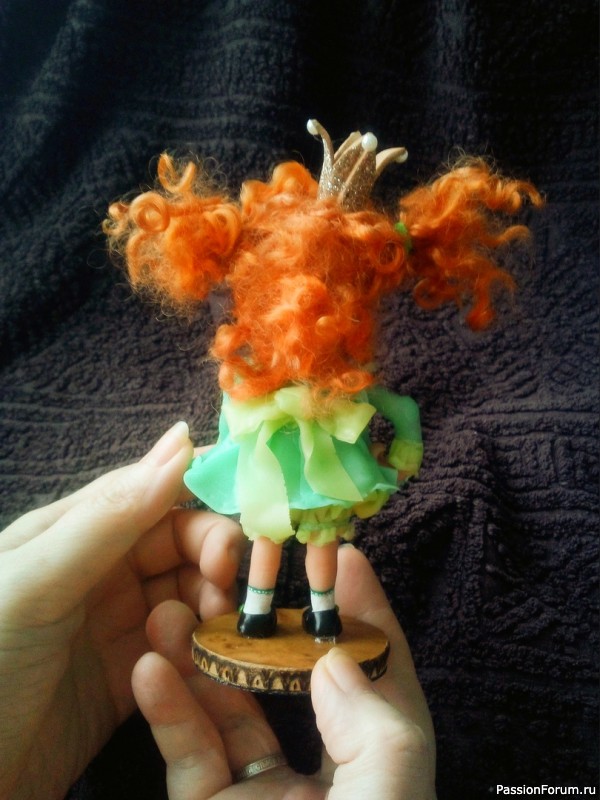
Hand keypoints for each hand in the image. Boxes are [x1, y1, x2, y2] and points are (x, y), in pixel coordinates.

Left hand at [0, 422, 244, 799]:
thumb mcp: (39, 578)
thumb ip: (111, 516)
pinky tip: (205, 665)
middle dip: (213, 557)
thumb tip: (183, 441)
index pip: (151, 494)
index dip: (199, 498)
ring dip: (211, 606)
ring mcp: (120, 623)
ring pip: (190, 595)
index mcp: (74, 531)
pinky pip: (186, 650)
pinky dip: (204, 652)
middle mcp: (102, 570)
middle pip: (180, 545)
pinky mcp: (135, 675)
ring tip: (212, 629)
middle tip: (227, 586)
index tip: (241, 517)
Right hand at [132, 545, 435, 798]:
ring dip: (201, 657)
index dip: (366, 613)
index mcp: (381, 766)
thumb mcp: (391, 792)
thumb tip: (333, 661)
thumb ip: (374, 722)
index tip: (345, 557)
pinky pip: (187, 757)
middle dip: (266, 623)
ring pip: (230, 710)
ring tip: (175, 607)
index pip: (379, 675)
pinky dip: (168, 712)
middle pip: (292, 682)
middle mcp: (325, 775)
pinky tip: (149, 667)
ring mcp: (264, 797)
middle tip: (242, 570)